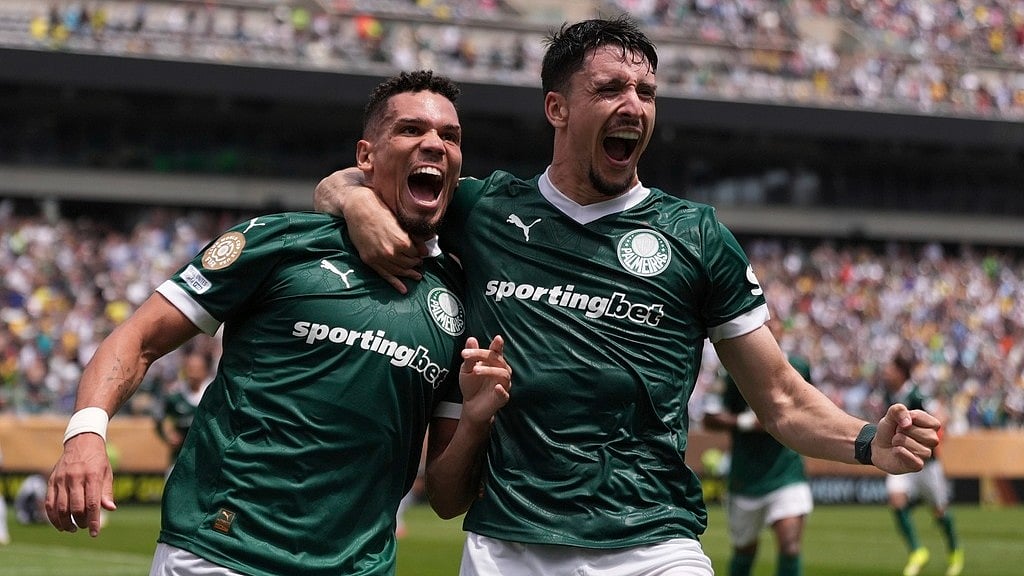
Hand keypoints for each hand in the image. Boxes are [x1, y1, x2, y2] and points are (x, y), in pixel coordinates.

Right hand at [46, 433, 116, 536]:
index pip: (92, 503)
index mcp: (92, 476)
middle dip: (81, 522)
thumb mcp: (107, 473)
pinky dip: (52, 516)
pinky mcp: (51, 481)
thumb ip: (106, 492)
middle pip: (76, 507)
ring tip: (72, 528)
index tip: (95, 533)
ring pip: (60, 508)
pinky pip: (49, 503)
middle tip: (85, 527)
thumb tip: (110, 509)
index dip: (94, 520)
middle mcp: (75, 478)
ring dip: (65, 523)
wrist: (81, 441)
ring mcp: (61, 479)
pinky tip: (59, 524)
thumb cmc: (98, 460)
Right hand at [314, 169, 425, 293]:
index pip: (417, 254)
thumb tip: (425, 251)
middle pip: (408, 264)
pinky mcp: (370, 260)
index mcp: (402, 241)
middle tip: (419, 264)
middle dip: (415, 264)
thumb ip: (414, 238)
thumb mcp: (401, 222)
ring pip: (398, 271)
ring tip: (416, 276)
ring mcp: (379, 258)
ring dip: (408, 274)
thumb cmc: (380, 210)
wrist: (358, 209)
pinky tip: (403, 289)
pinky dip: (395, 283)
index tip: (421, 255)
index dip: (420, 255)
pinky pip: (385, 275)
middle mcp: (392, 252)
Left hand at [458, 335, 511, 425]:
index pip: (496, 351)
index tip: (498, 338)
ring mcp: (503, 384)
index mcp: (493, 362)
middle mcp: (501, 371)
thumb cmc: (471, 385)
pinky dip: (501, 390)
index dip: (498, 345)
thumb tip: (471, 339)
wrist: (471, 406)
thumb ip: (470, 357)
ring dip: (489, 370)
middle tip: (466, 355)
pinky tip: (497, 387)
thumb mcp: (466, 369)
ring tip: (475, 370)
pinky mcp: (502, 398)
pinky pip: (505, 393)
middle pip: (498, 360)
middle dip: (483, 355)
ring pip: (502, 374)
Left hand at [871, 403, 940, 473]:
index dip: (910, 418)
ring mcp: (926, 454)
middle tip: (897, 433)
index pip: (929, 420)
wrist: (877, 446)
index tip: (902, 421)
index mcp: (930, 426)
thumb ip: (898, 410)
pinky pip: (913, 459)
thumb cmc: (889, 430)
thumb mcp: (890, 415)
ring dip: (899, 441)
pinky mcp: (917, 465)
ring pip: (918, 448)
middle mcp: (932, 440)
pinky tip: (895, 450)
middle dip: (904, 431)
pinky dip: (900, 452)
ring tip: (896, 442)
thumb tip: (907, 423)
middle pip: (927, 435)